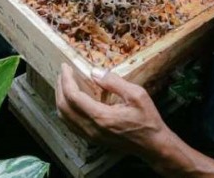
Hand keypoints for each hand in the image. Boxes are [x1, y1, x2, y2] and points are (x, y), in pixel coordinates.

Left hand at [55, 64, 169, 155]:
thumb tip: (94, 72)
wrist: (153, 145)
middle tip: (63, 73)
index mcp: (101, 117)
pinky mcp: (92, 139)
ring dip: (60, 99)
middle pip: (64, 107)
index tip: (65, 67)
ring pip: (64, 117)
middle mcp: (92, 129)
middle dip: (60, 87)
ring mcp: (91, 136)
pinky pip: (70, 124)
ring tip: (64, 84)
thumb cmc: (147, 120)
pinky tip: (70, 101)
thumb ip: (114, 82)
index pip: (73, 96)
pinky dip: (66, 110)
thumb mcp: (137, 95)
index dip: (66, 80)